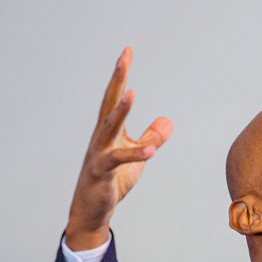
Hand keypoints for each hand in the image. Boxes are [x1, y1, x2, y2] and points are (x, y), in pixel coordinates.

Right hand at [65, 47, 172, 248]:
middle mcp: (101, 137)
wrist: (92, 210)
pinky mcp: (101, 172)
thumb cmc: (113, 181)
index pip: (115, 97)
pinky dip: (135, 155)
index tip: (126, 51)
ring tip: (132, 93)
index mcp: (109, 130)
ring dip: (121, 111)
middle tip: (123, 56)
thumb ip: (150, 138)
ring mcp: (99, 153)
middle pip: (109, 102)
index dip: (121, 75)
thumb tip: (169, 120)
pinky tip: (150, 151)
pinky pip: (118, 161)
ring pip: (109, 127)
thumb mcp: (137, 157)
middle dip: (117, 79)